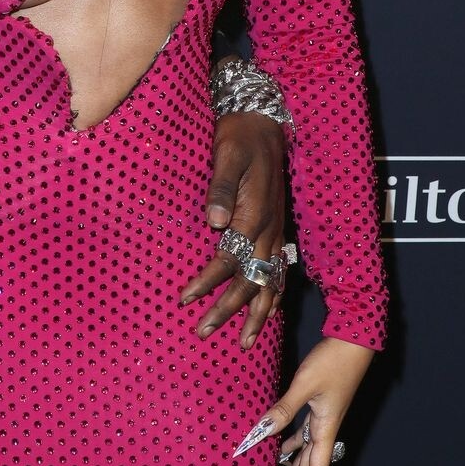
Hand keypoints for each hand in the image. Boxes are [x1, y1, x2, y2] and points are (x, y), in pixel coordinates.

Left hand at [178, 109, 286, 347]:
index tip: (185, 297)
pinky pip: (279, 271)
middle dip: (228, 310)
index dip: (206, 281)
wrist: (264, 122)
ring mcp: (276, 232)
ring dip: (257, 314)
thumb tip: (213, 222)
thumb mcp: (226, 155)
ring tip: (244, 342)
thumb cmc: (239, 137)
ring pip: (270, 282)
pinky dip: (273, 296)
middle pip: (250, 280)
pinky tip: (268, 313)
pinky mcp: (277, 229)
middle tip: (203, 331)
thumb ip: (220, 188)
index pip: (228, 259)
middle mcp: (269, 229)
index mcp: (255, 214)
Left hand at [235, 336, 374, 465]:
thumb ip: (284, 408)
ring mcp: (323, 419)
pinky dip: (291, 444)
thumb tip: (262, 431)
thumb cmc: (333, 362)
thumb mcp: (306, 385)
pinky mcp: (318, 407)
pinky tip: (278, 446)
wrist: (353, 342)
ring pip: (306, 453)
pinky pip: (303, 434)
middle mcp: (326, 430)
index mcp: (326, 430)